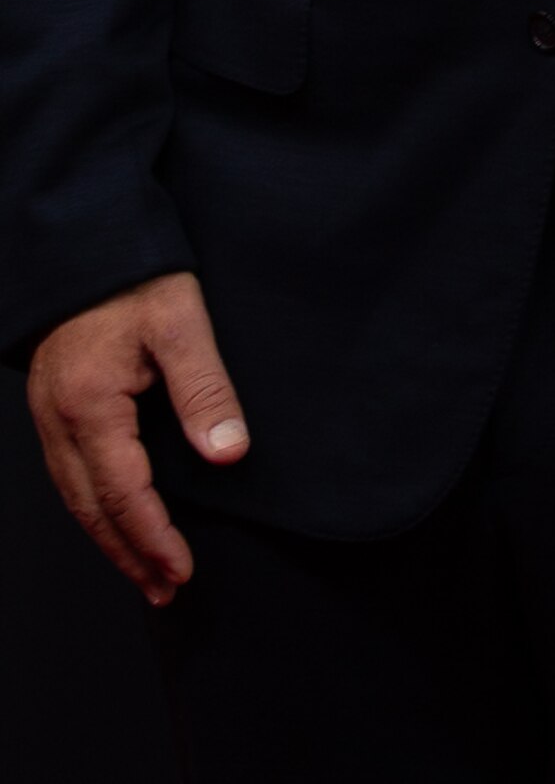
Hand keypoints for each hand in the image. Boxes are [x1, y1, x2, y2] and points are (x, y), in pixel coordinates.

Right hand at [27, 272, 249, 603]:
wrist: (85, 239)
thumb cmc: (134, 274)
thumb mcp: (182, 322)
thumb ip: (205, 388)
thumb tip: (228, 453)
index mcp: (89, 406)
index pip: (124, 495)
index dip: (154, 539)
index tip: (183, 573)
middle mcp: (59, 421)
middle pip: (92, 510)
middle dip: (130, 556)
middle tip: (167, 592)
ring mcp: (50, 416)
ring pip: (76, 498)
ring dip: (111, 540)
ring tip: (146, 573)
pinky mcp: (54, 406)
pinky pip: (71, 475)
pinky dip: (96, 508)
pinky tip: (117, 518)